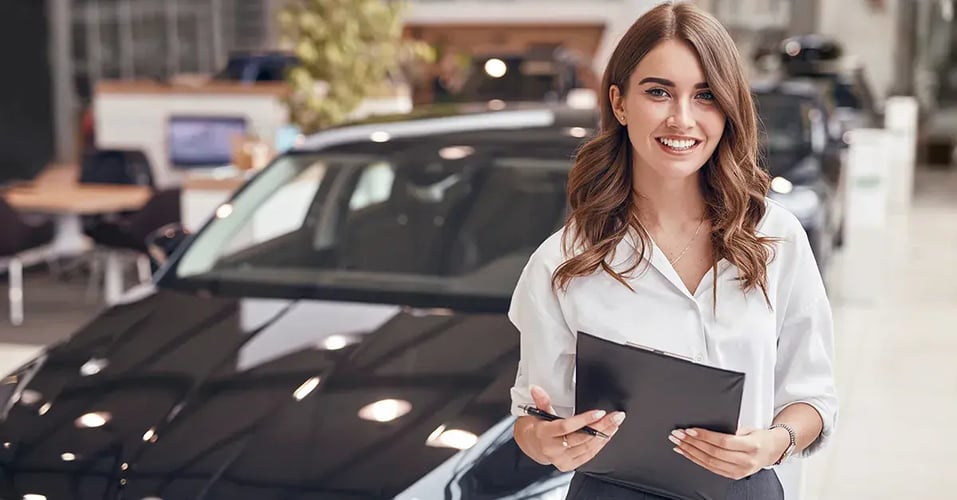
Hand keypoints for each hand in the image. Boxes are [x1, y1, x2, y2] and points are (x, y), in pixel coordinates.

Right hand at [523, 385, 626, 471]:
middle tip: (615, 417)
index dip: (584, 420)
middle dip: (601, 426)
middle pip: (581, 437)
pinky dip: (600, 445)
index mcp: (544, 434)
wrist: (533, 447)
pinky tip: (608, 435)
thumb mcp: (539, 413)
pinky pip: (588, 455)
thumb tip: (536, 389)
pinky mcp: (569, 465)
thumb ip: (542, 401)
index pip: (566, 427)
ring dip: (604, 435)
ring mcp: (561, 459)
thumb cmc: (539, 429)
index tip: (600, 413)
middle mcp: (552, 448)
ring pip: (587, 447)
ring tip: (615, 423)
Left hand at [668, 426, 789, 479]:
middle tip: (678, 434)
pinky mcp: (733, 475)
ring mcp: (739, 471)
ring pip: (709, 463)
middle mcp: (746, 461)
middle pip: (713, 453)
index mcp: (751, 446)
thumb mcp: (749, 428)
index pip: (723, 442)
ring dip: (690, 452)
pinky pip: (711, 468)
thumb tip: (708, 423)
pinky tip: (686, 453)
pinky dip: (696, 460)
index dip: (705, 436)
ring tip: (678, 443)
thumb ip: (731, 427)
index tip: (690, 429)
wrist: (771, 451)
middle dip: (692, 443)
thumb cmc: (759, 437)